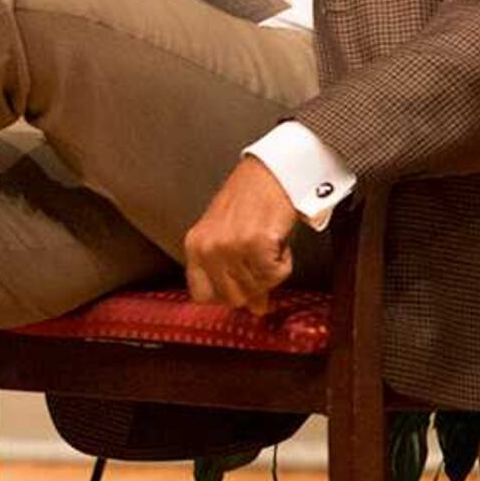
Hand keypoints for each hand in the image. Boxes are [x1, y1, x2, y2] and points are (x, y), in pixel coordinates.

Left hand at [182, 161, 301, 317]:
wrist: (273, 172)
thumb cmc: (251, 200)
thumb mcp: (227, 234)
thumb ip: (232, 272)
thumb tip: (255, 308)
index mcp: (195, 246)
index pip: (202, 295)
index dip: (225, 296)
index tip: (241, 289)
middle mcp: (208, 248)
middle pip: (232, 297)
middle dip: (253, 287)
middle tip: (264, 265)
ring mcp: (231, 247)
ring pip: (256, 287)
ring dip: (270, 272)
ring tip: (270, 245)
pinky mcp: (256, 244)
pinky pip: (275, 275)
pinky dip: (284, 263)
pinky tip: (279, 242)